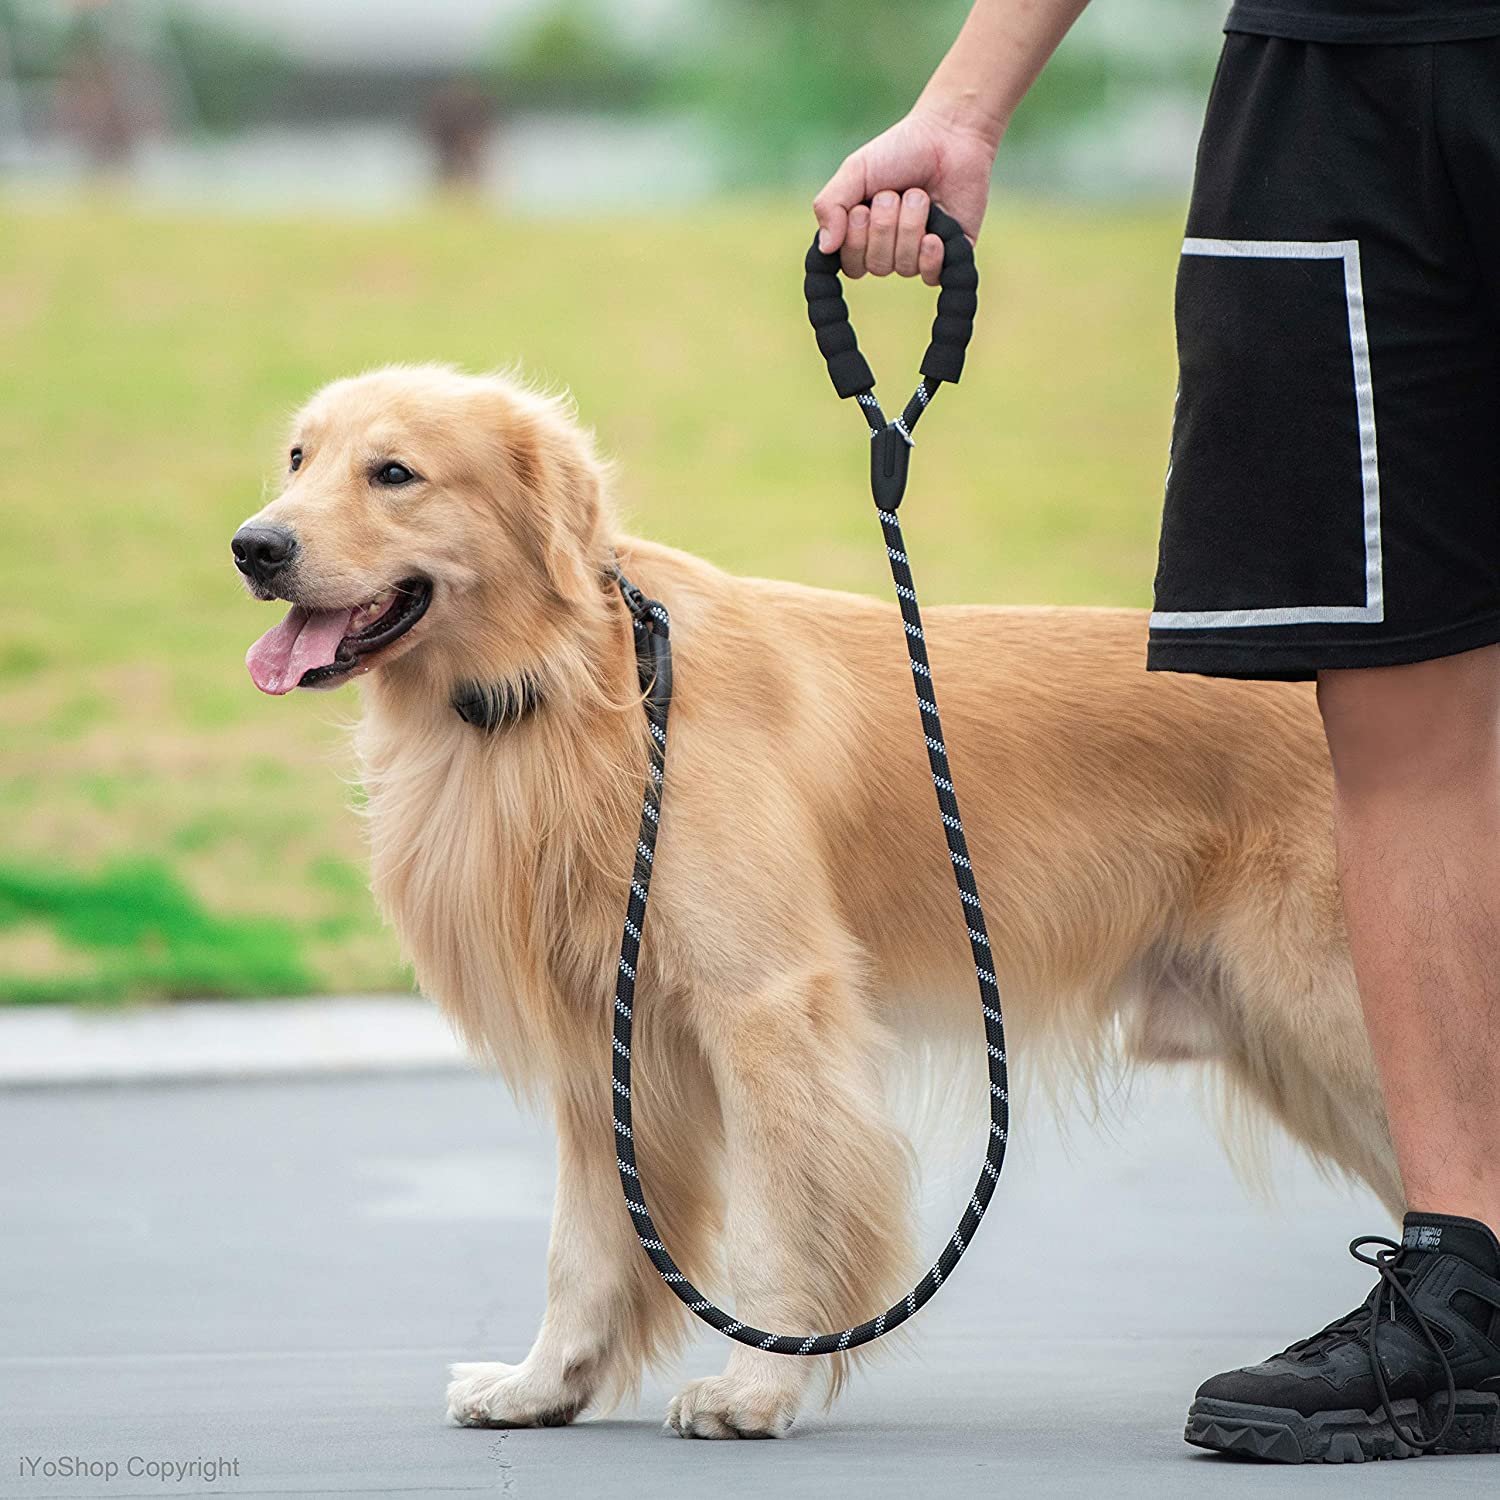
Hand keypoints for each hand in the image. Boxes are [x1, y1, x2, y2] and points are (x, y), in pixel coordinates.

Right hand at [813, 108, 995, 284]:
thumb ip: (830, 205)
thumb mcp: (855, 171)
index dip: (855, 240)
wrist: (950, 135)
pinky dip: (931, 256)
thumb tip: (825, 248)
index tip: (862, 207)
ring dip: (910, 225)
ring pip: (905, 266)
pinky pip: (932, 275)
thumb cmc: (900, 151)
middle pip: (878, 266)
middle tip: (894, 194)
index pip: (851, 265)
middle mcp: (890, 249)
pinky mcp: (949, 255)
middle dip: (885, 226)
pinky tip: (934, 236)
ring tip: (920, 195)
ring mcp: (920, 254)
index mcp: (863, 235)